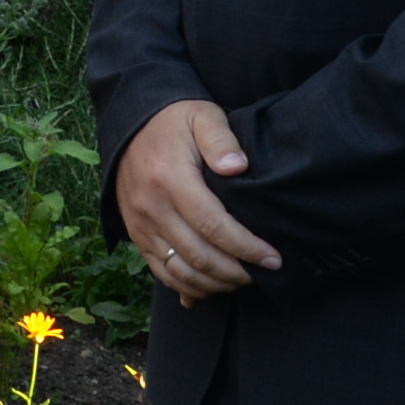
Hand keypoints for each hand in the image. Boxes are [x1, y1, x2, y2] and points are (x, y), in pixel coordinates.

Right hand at [111, 98, 278, 300]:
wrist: (131, 125)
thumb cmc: (175, 122)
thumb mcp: (202, 117)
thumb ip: (221, 139)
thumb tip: (238, 166)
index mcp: (170, 179)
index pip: (213, 226)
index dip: (246, 247)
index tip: (273, 258)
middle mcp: (152, 207)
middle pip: (198, 255)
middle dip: (236, 272)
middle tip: (263, 274)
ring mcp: (141, 225)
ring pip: (180, 271)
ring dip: (215, 284)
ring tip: (242, 281)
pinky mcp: (137, 235)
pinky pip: (161, 272)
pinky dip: (188, 287)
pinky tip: (212, 286)